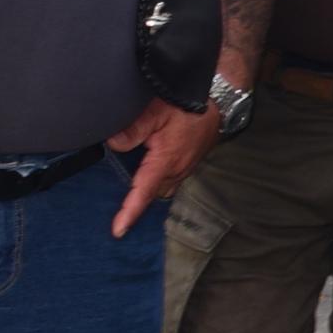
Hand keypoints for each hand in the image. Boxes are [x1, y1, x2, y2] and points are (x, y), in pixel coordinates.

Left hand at [111, 93, 220, 234]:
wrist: (219, 102)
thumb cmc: (189, 105)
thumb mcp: (156, 111)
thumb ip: (134, 128)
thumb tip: (113, 143)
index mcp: (167, 160)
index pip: (144, 191)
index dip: (130, 211)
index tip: (119, 230)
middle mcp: (178, 169)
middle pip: (153, 194)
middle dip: (138, 202)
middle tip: (118, 209)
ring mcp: (186, 167)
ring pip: (163, 188)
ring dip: (149, 191)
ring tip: (132, 194)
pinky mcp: (190, 163)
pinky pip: (172, 181)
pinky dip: (159, 182)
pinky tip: (151, 173)